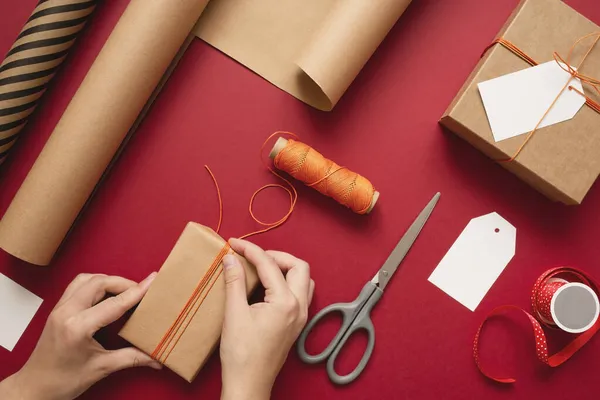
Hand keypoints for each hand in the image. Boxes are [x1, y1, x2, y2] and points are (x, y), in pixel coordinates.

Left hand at [0, 273, 160, 399]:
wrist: (34, 388)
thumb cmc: (63, 381)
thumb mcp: (101, 369)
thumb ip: (131, 358)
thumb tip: (156, 358)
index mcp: (78, 327)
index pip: (114, 303)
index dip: (137, 291)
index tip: (153, 281)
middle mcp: (66, 312)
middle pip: (100, 282)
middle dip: (124, 283)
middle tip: (142, 292)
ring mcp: (59, 308)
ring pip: (87, 279)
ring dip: (108, 281)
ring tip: (125, 291)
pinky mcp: (57, 309)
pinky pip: (77, 285)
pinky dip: (95, 284)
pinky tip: (106, 294)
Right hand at [220, 239, 314, 399]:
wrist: (248, 383)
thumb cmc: (241, 354)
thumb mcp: (234, 314)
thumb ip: (234, 282)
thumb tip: (231, 259)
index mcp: (285, 303)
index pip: (269, 265)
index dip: (250, 250)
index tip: (234, 244)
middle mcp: (299, 307)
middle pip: (299, 267)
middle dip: (276, 256)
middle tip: (253, 256)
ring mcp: (300, 317)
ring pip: (304, 280)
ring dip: (286, 269)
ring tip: (262, 268)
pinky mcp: (296, 324)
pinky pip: (300, 294)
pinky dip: (287, 283)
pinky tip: (267, 287)